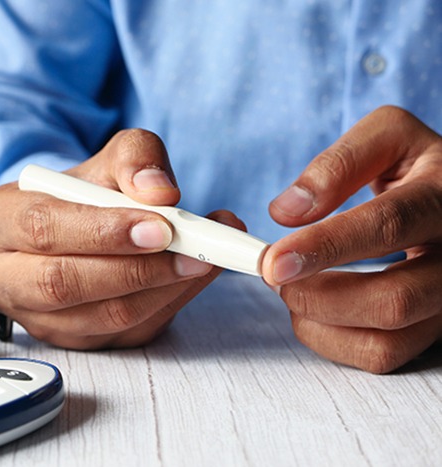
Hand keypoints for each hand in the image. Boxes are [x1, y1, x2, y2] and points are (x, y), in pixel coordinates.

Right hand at [0, 129, 242, 348]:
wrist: (76, 227)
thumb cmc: (85, 192)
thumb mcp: (108, 159)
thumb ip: (135, 159)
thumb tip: (160, 192)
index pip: (43, 228)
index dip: (103, 231)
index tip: (161, 227)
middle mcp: (3, 276)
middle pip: (62, 283)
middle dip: (135, 270)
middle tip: (194, 251)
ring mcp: (35, 317)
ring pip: (100, 317)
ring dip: (162, 290)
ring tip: (206, 259)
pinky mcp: (72, 341)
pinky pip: (125, 332)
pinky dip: (169, 305)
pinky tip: (194, 277)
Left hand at [263, 106, 441, 372]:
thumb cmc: (416, 164)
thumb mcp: (387, 137)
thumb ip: (338, 164)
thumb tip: (287, 212)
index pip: (387, 226)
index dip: (325, 247)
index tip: (274, 261)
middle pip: (394, 300)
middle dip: (317, 296)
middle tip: (275, 274)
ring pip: (388, 339)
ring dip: (320, 321)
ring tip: (290, 289)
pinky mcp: (435, 325)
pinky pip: (384, 355)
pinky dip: (332, 340)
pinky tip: (312, 309)